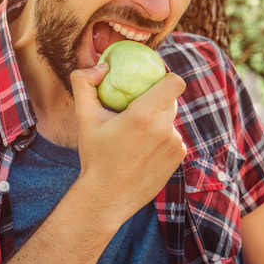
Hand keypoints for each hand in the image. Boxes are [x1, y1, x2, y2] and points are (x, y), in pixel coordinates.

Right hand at [69, 64, 187, 228]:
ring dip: (158, 121)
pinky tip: (144, 150)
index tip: (153, 80)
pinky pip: (174, 137)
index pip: (175, 82)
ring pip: (170, 120)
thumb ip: (84, 83)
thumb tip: (103, 66)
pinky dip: (162, 138)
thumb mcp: (84, 118)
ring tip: (137, 134)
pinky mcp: (179, 157)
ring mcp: (175, 143)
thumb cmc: (94, 156)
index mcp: (144, 115)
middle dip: (157, 99)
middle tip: (137, 107)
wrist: (107, 197)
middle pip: (170, 100)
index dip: (167, 77)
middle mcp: (164, 128)